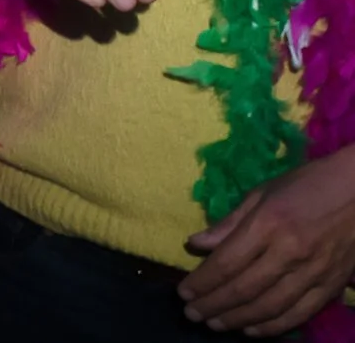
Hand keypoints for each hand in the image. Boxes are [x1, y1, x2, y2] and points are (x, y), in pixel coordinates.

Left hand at [180, 147, 354, 334]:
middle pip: (245, 288)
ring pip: (270, 306)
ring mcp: (314, 272)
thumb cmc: (306, 185)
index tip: (183, 293)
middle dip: (214, 305)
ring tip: (215, 324)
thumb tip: (194, 244)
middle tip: (192, 314)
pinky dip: (273, 326)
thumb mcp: (261, 194)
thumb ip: (228, 223)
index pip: (227, 262)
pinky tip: (252, 330)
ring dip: (238, 319)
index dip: (203, 282)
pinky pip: (299, 313)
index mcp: (268, 224)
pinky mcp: (331, 285)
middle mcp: (290, 252)